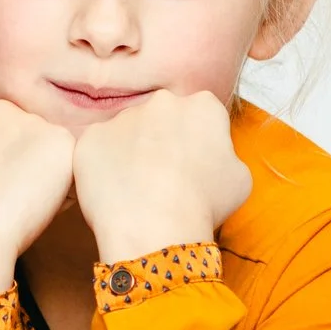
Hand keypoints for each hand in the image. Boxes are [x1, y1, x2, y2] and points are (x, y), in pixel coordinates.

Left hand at [70, 90, 250, 263]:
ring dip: (130, 153)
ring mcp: (123, 117)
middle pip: (161, 118)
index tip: (193, 167)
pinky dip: (102, 168)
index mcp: (202, 106)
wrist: (156, 227)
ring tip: (137, 191)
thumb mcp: (238, 178)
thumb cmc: (203, 206)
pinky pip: (97, 150)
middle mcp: (161, 102)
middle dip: (161, 141)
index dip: (197, 143)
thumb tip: (212, 156)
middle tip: (163, 178)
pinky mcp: (92, 138)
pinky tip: (114, 193)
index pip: (201, 117)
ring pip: (127, 133)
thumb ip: (225, 154)